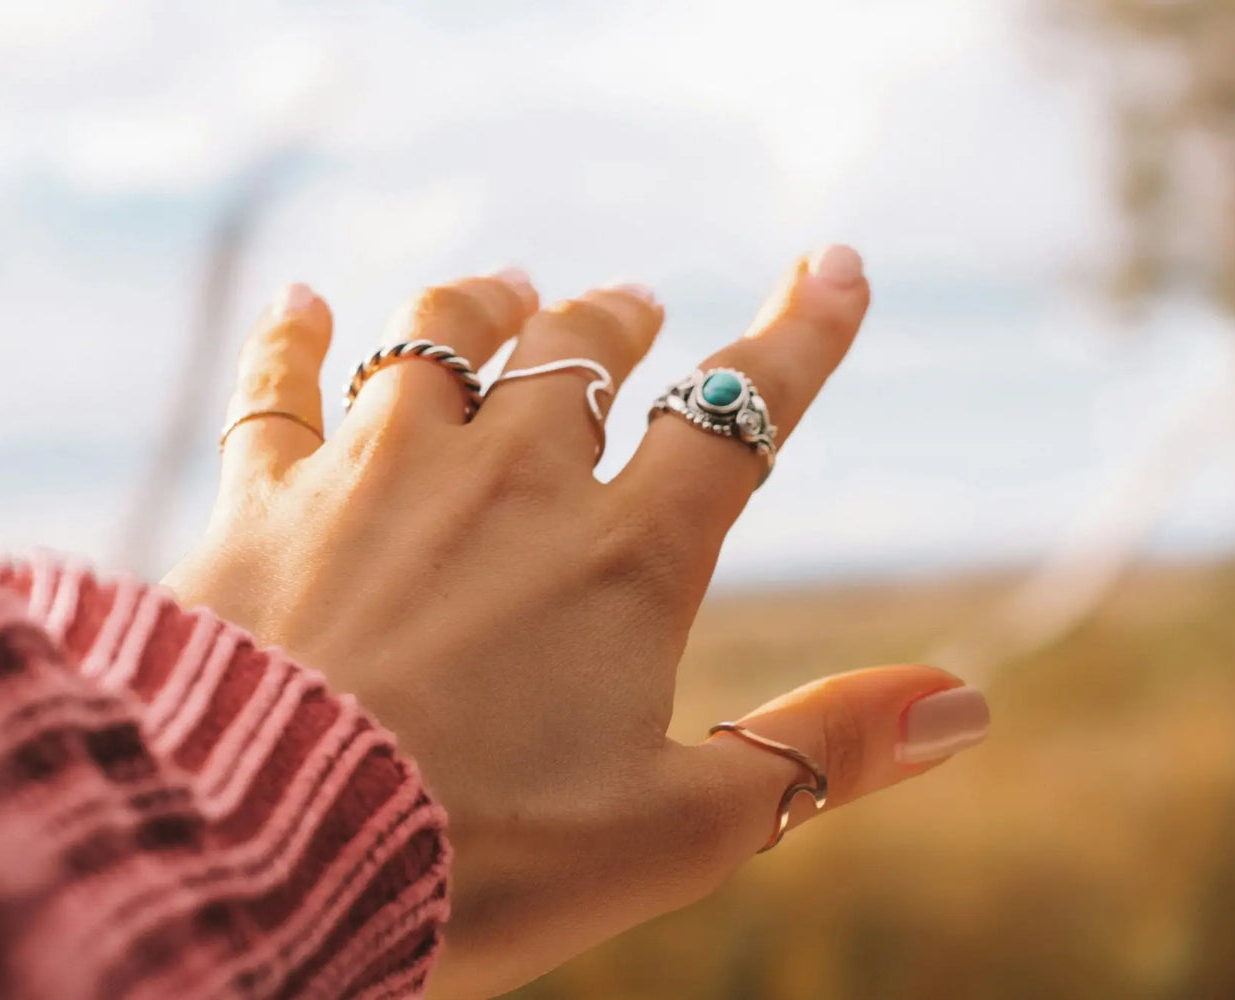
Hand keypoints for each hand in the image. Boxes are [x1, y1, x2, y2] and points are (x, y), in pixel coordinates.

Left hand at [164, 249, 989, 997]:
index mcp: (621, 556)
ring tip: (508, 290)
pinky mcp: (264, 496)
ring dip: (485, 306)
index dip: (798, 336)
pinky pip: (279, 382)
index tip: (832, 266)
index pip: (737, 413)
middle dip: (617, 322)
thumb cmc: (480, 854)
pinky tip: (302, 296)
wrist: (266, 851)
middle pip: (581, 355)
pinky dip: (291, 334)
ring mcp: (378, 473)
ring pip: (440, 338)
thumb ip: (825, 752)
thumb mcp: (678, 830)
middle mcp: (505, 480)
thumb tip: (969, 708)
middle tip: (630, 307)